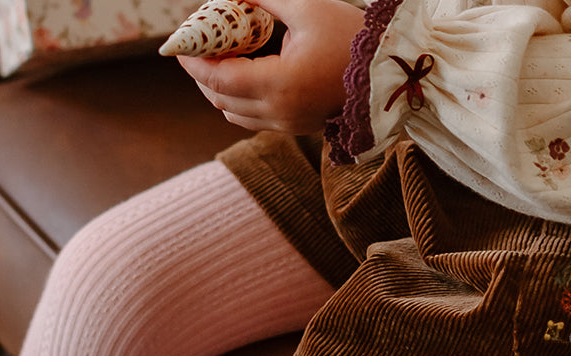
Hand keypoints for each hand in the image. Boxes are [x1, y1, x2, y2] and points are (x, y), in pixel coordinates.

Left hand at [177, 0, 364, 134]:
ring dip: (219, 89)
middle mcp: (279, 113)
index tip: (181, 44)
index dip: (194, 62)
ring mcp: (288, 125)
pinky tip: (243, 72)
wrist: (389, 73)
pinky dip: (239, 98)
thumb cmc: (352, 37)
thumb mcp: (307, 7)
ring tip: (221, 57)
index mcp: (279, 85)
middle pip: (220, 100)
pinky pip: (253, 119)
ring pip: (233, 114)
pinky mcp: (296, 127)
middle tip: (200, 44)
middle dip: (202, 73)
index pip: (218, 79)